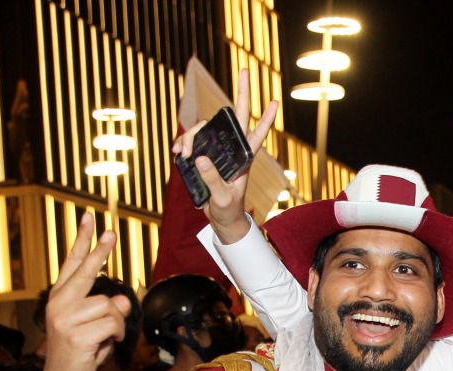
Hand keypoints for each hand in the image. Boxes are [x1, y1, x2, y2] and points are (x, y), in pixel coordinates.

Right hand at [42, 213, 128, 370]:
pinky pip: (113, 324)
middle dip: (100, 251)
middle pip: (87, 271)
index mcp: (60, 298)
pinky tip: (103, 345)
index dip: (82, 242)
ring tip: (103, 338)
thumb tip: (123, 299)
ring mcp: (64, 318)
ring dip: (116, 324)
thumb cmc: (81, 353)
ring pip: (111, 306)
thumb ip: (107, 309)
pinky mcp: (76, 334)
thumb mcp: (97, 327)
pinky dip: (116, 336)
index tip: (89, 219)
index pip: (72, 264)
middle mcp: (59, 303)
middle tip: (111, 231)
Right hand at [172, 68, 277, 243]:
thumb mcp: (222, 198)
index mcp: (243, 159)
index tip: (275, 101)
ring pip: (206, 128)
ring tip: (182, 152)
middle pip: (236, 117)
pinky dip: (184, 144)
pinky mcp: (205, 155)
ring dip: (193, 134)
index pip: (257, 135)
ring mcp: (218, 150)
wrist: (221, 219)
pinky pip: (193, 141)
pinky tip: (178, 153)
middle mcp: (232, 150)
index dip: (266, 119)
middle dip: (241, 93)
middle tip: (245, 70)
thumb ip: (213, 180)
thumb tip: (202, 158)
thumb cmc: (227, 209)